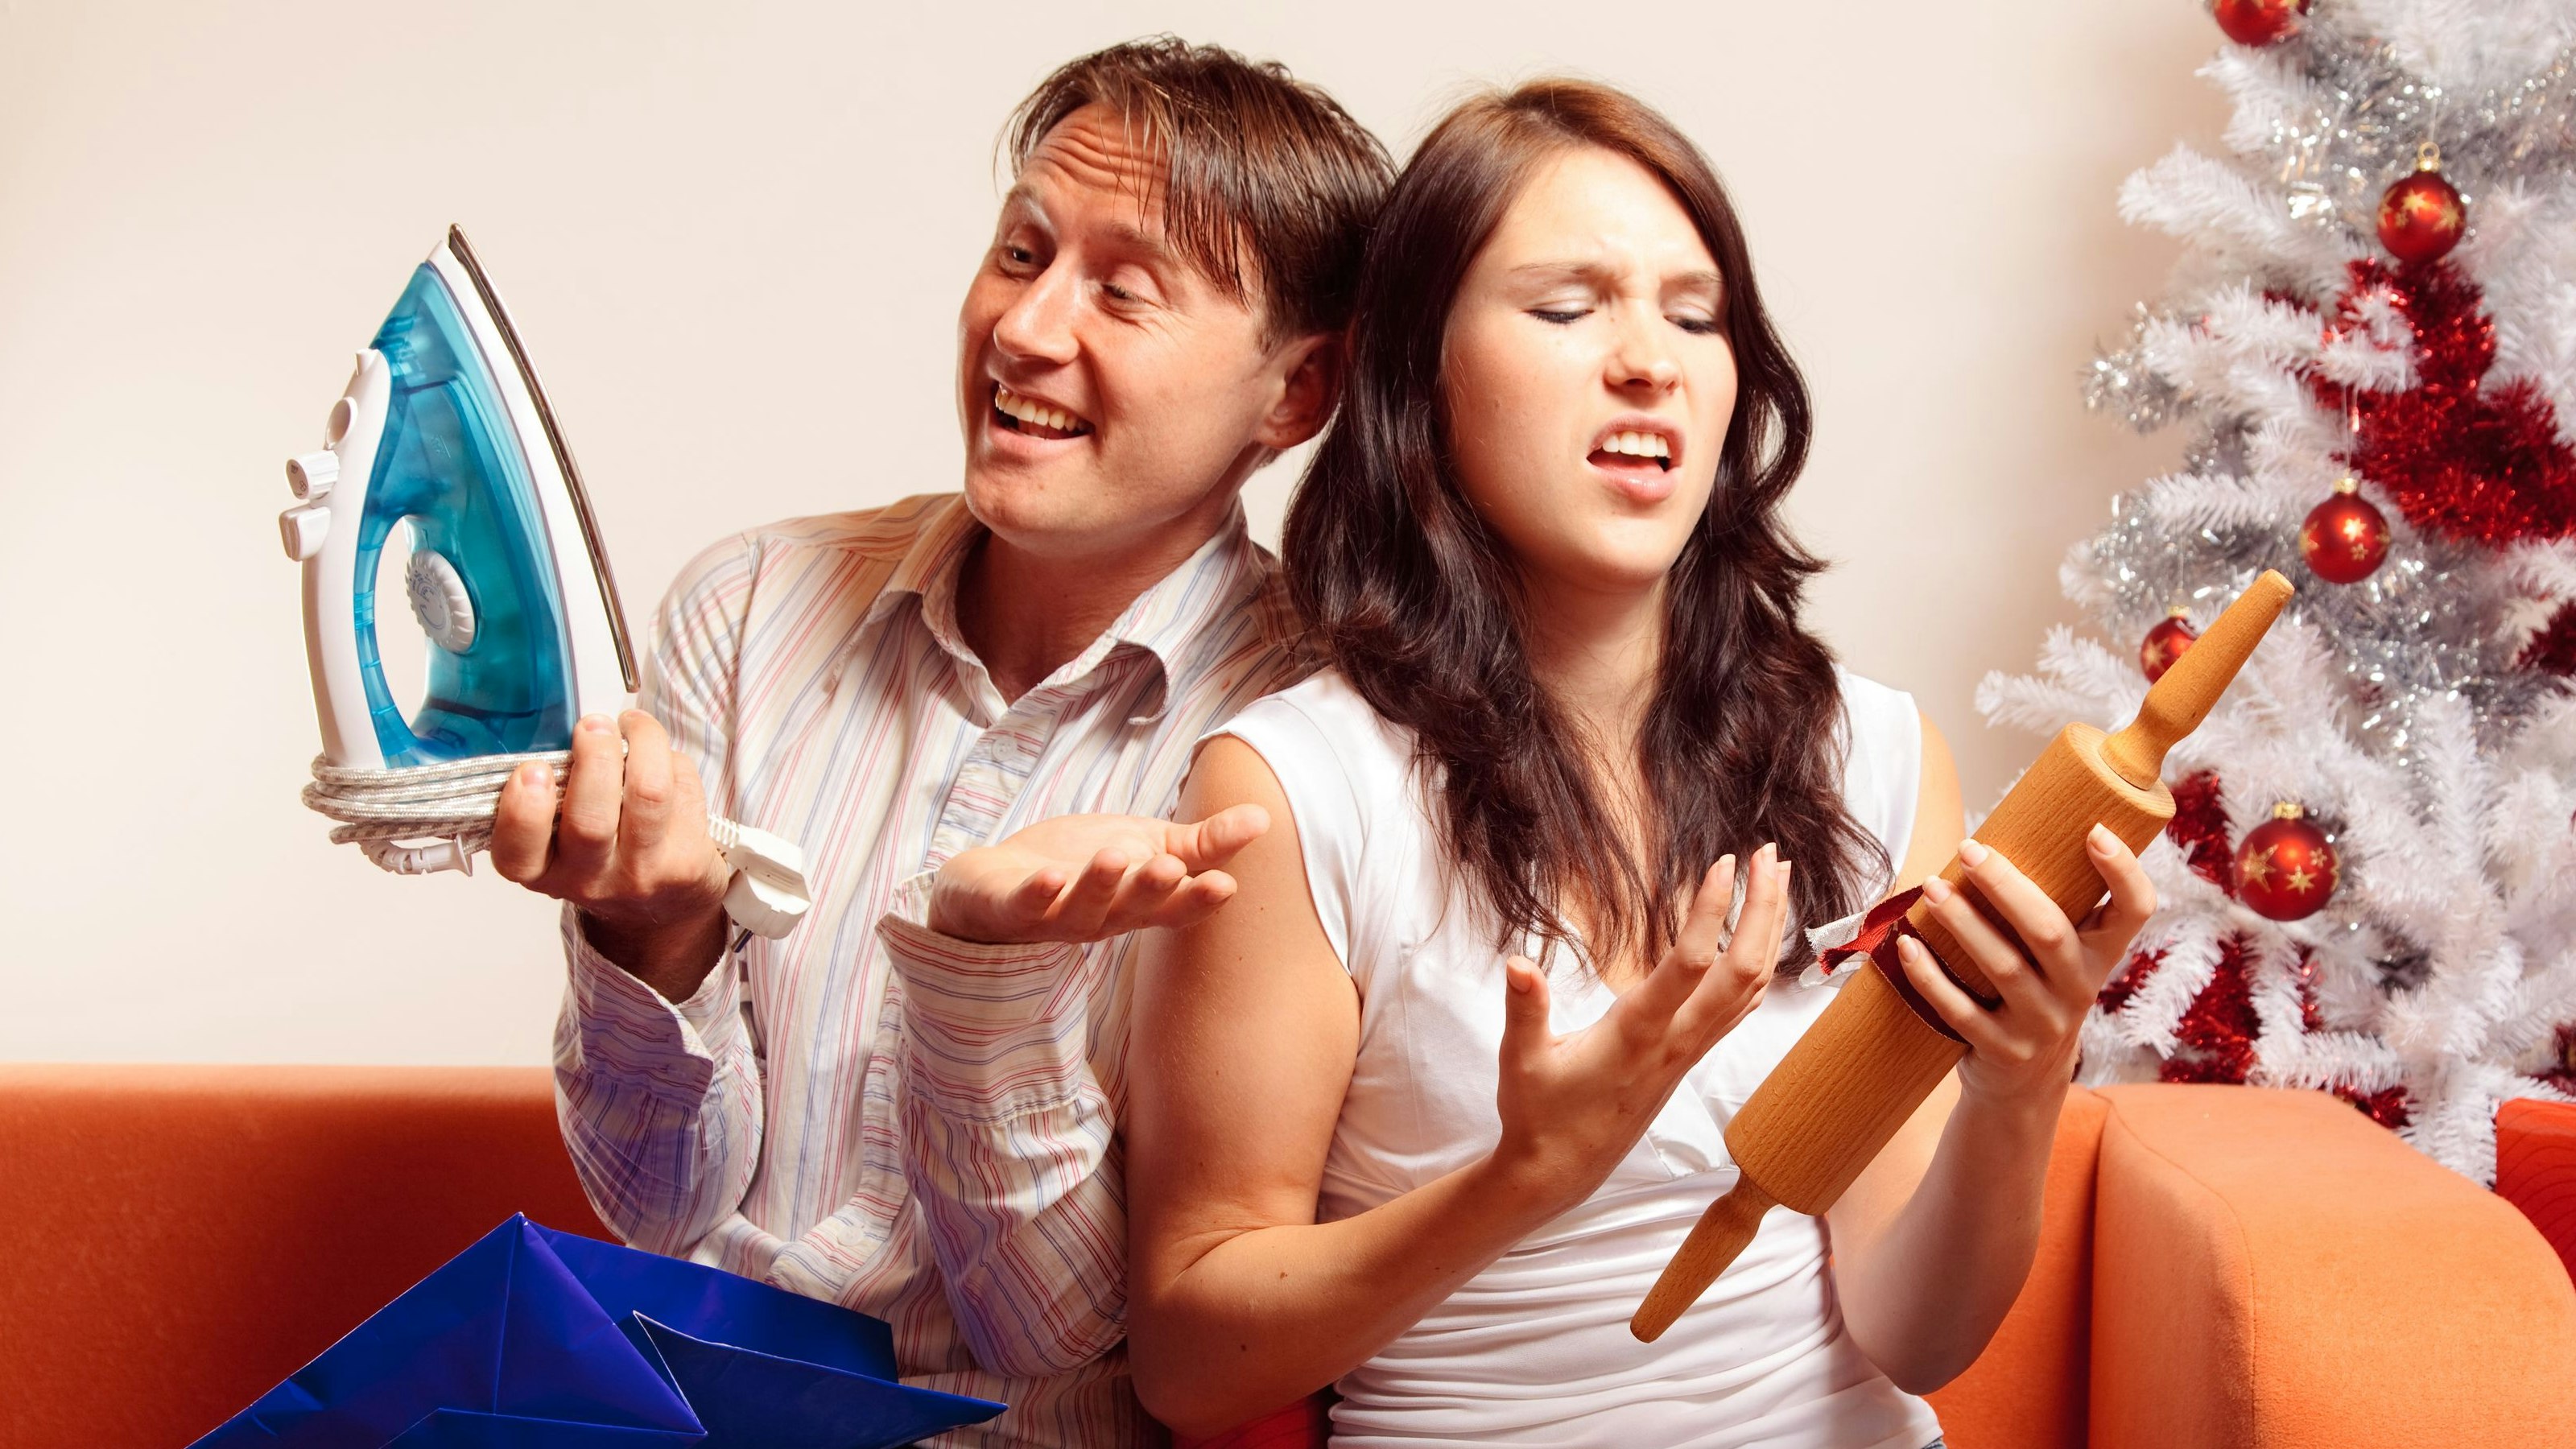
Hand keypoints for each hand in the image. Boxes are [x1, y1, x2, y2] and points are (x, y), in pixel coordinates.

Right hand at [491, 711, 732, 995]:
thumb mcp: (563, 835)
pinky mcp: (685, 865)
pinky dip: (672, 761)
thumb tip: (577, 734)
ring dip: (643, 744)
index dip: (523, 811)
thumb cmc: (607, 852)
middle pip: (591, 820)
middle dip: (594, 759)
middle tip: (594, 726)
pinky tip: (664, 759)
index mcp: (543, 869)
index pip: (519, 853)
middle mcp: (588, 880)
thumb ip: (559, 791)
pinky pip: (682, 792)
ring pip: (647, 795)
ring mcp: (640, 875)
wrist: (663, 906)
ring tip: (633, 725)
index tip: (532, 770)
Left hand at [926, 805, 1271, 945]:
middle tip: (1171, 868)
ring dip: (1099, 885)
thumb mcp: (1148, 847)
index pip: (1175, 906)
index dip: (1198, 900)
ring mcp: (1055, 915)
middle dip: (1151, 890)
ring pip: (1082, 907)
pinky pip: (1025, 905)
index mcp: (1138, 903)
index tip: (1226, 886)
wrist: (997, 881)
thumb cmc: (1080, 866)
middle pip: (1132, 908)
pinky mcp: (1011, 905)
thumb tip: (1263, 818)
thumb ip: (1201, 843)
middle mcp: (1102, 917)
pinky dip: (1036, 893)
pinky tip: (1047, 878)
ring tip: (1115, 857)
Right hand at [1490, 845, 1789, 1214]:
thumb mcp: (1521, 1061)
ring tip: (1776, 878)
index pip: (1690, 966)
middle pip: (1743, 972)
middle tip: (1769, 853)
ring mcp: (1689, 1050)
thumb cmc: (1540, 1114)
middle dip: (1763, 911)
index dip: (1712, 913)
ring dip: (1769, 931)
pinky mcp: (1690, 1055)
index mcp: (1637, 1034)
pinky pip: (1741, 1005)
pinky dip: (1759, 962)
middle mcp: (1676, 1041)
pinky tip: (1760, 937)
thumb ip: (1525, 1010)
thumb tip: (1518, 963)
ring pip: (1751, 987)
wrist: (1561, 1170)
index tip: (1723, 862)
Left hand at [1897, 824, 2157, 1104]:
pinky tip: (1907, 945)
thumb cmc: (2034, 990)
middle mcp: (2078, 988)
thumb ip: (2047, 906)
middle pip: (2049, 931)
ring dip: (1962, 922)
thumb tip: (1993, 833)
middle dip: (2007, 886)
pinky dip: (1930, 976)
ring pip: (2003, 967)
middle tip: (1968, 849)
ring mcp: (2042, 1024)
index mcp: (2100, 955)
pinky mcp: (2003, 1050)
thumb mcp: (2059, 955)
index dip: (2124, 873)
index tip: (2096, 831)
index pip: (2135, 911)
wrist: (2024, 1081)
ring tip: (1931, 887)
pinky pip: (1961, 1010)